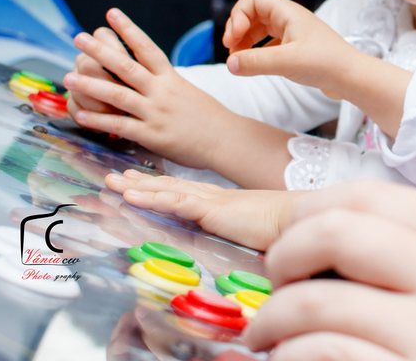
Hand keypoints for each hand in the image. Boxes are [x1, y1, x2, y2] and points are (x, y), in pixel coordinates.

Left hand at [64, 9, 236, 169]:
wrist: (226, 139)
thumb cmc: (208, 116)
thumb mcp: (187, 90)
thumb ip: (164, 82)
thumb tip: (145, 72)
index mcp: (171, 77)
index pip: (146, 47)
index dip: (128, 29)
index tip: (110, 14)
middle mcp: (162, 91)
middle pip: (126, 66)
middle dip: (100, 51)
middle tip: (79, 37)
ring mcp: (156, 112)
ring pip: (119, 95)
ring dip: (91, 85)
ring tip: (68, 77)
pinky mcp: (152, 135)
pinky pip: (121, 126)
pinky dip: (99, 120)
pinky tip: (81, 114)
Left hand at [105, 169, 304, 250]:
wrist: (303, 218)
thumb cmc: (285, 228)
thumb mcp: (252, 229)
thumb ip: (236, 231)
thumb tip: (231, 238)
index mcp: (221, 201)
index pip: (183, 190)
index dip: (158, 186)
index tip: (137, 182)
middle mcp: (212, 195)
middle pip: (169, 186)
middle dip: (140, 182)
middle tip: (114, 177)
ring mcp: (212, 200)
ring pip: (167, 190)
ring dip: (137, 186)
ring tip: (112, 183)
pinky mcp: (214, 209)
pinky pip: (177, 202)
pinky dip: (152, 198)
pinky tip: (133, 196)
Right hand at [223, 0, 355, 90]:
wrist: (352, 77)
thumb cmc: (326, 63)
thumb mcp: (286, 62)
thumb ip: (255, 62)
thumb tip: (229, 64)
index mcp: (288, 13)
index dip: (239, 14)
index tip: (234, 38)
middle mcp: (290, 19)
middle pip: (254, 12)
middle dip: (238, 28)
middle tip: (230, 50)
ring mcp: (293, 33)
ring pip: (260, 28)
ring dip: (245, 40)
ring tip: (238, 59)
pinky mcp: (296, 49)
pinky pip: (269, 43)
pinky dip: (257, 51)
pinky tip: (254, 65)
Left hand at [242, 181, 415, 360]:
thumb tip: (318, 235)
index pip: (367, 195)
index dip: (307, 210)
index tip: (289, 234)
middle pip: (336, 233)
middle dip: (285, 254)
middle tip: (275, 279)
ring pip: (319, 304)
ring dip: (275, 320)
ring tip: (269, 333)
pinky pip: (329, 357)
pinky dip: (295, 357)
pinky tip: (295, 360)